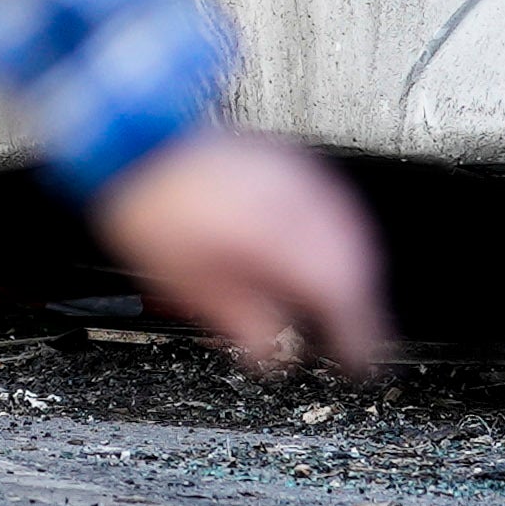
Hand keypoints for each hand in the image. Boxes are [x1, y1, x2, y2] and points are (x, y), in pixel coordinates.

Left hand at [95, 124, 391, 380]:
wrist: (140, 145)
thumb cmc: (155, 211)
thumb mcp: (190, 285)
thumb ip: (242, 322)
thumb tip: (270, 354)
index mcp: (271, 237)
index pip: (336, 290)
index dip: (357, 331)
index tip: (358, 360)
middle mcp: (294, 202)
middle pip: (354, 261)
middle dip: (365, 306)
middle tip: (356, 339)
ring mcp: (297, 176)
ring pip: (352, 232)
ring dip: (357, 274)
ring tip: (347, 307)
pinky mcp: (292, 163)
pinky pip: (336, 207)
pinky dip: (343, 242)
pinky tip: (331, 261)